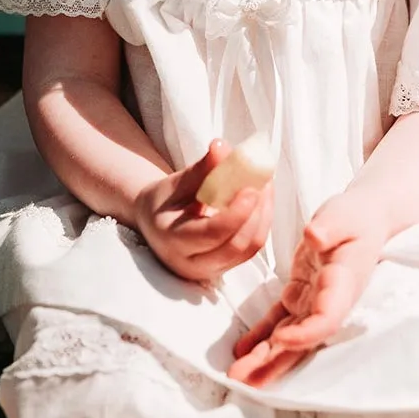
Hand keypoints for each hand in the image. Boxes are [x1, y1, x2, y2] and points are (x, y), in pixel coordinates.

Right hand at [135, 140, 272, 282]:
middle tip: (264, 182)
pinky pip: (251, 249)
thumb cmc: (163, 201)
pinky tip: (261, 200)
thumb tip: (222, 147)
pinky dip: (261, 223)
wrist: (154, 224)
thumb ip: (202, 168)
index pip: (213, 233)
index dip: (237, 212)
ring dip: (263, 217)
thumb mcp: (175, 183)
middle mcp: (191, 264)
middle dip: (257, 213)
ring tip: (264, 186)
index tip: (252, 188)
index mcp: (173, 241)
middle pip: (236, 245)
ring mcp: (209, 271)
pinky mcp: (224, 268)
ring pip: (249, 249)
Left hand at [228, 193, 386, 386]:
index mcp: (343, 283)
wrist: (365, 218)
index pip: (328, 317)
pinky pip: (279, 318)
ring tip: (236, 375)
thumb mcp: (345, 214)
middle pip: (303, 339)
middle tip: (243, 380)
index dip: (306, 334)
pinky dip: (261, 334)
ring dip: (263, 356)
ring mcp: (315, 301)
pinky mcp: (302, 294)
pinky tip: (242, 349)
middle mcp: (330, 301)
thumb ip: (331, 226)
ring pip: (288, 335)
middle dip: (275, 361)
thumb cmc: (356, 215)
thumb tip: (314, 237)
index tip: (281, 340)